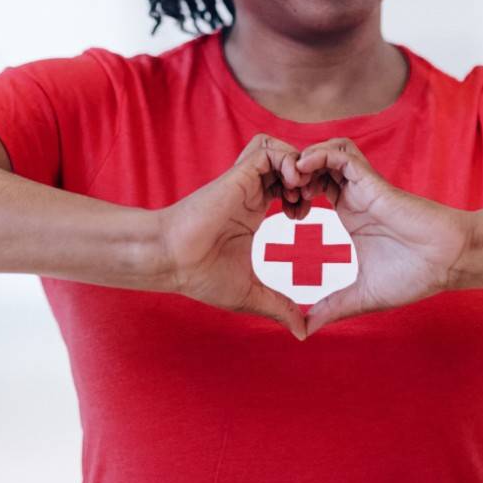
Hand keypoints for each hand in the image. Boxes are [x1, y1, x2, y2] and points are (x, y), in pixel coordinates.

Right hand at [157, 133, 312, 339]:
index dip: (304, 195)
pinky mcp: (238, 174)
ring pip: (279, 150)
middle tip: (310, 201)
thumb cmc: (201, 276)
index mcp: (253, 211)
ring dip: (297, 165)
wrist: (172, 261)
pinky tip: (291, 186)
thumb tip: (302, 333)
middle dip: (306, 177)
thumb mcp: (250, 293)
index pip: (286, 187)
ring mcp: (244, 181)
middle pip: (286, 163)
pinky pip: (268, 150)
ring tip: (300, 192)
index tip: (305, 218)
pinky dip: (286, 160)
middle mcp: (250, 192)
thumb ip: (279, 307)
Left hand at [296, 138, 471, 336]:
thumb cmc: (414, 276)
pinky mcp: (373, 182)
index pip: (310, 187)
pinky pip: (341, 154)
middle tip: (278, 194)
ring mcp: (363, 187)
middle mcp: (353, 196)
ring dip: (303, 160)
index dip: (289, 193)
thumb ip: (332, 308)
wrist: (448, 263)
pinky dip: (320, 154)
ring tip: (290, 181)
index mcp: (348, 214)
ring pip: (325, 152)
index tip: (277, 212)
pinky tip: (305, 169)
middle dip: (290, 173)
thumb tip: (305, 330)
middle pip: (313, 165)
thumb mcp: (361, 296)